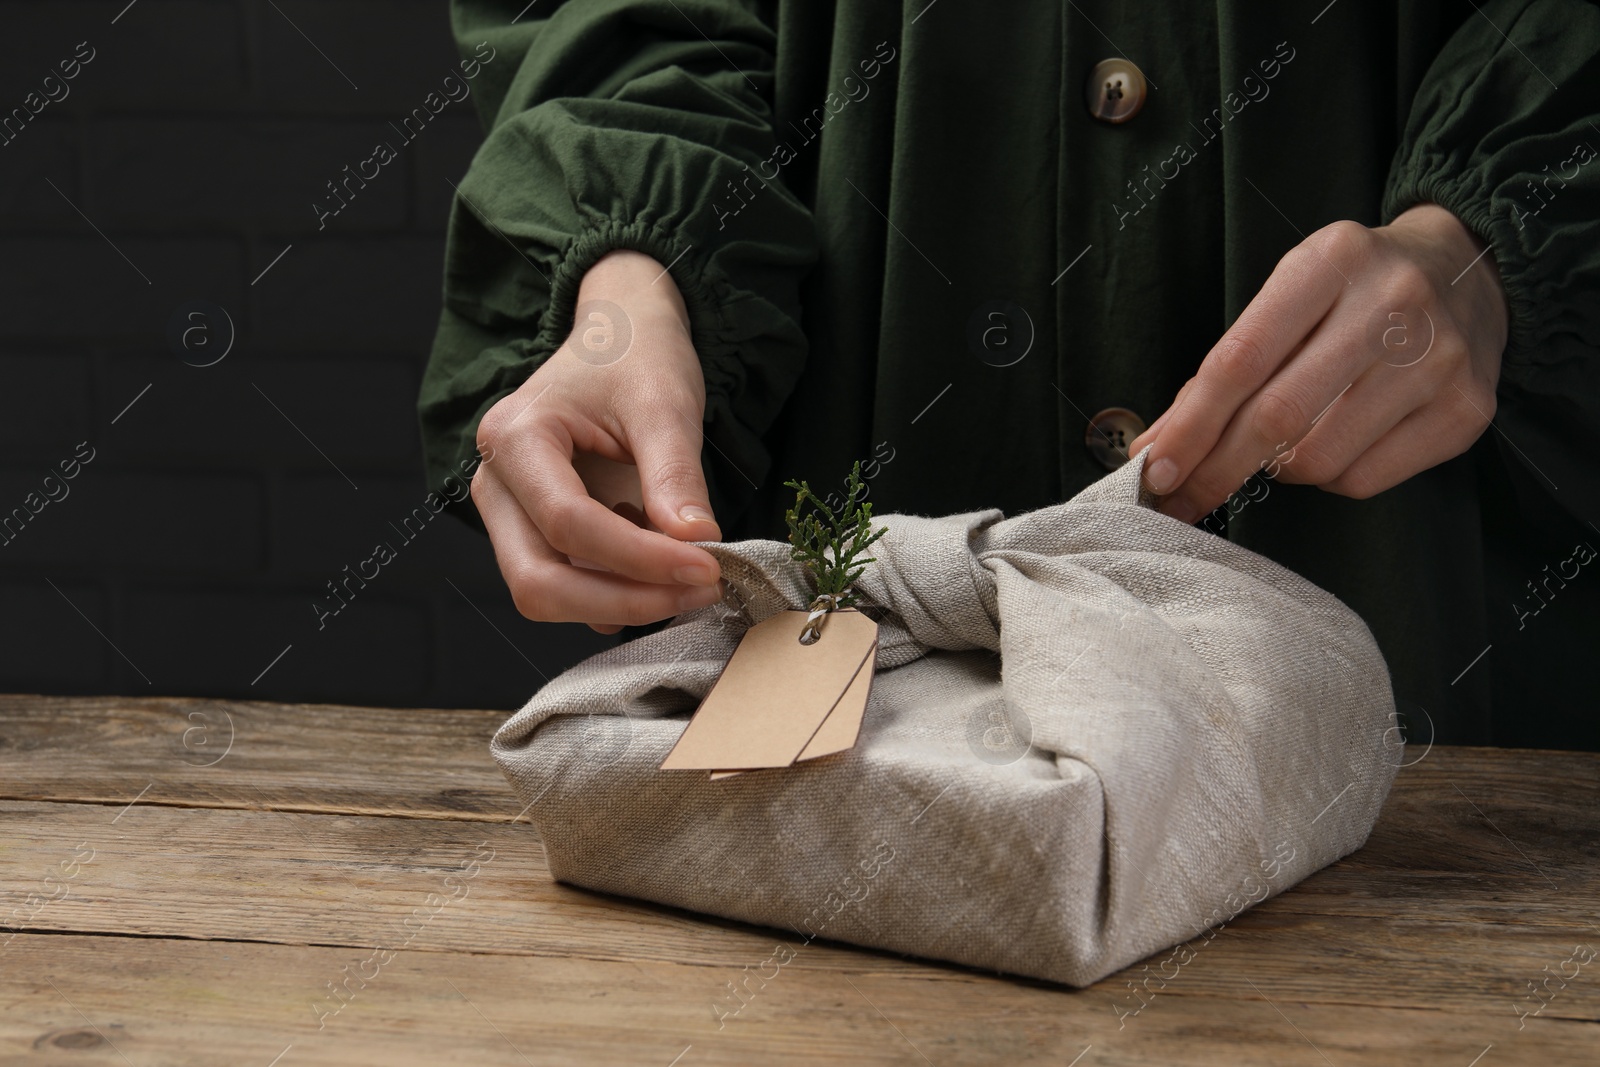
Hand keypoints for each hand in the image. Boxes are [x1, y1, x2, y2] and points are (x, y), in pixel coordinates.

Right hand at [471, 250, 725, 634]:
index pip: (568, 523)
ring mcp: (510, 514)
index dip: (640, 559)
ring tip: (690, 576)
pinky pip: (568, 586)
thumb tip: (698, 544)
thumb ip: (675, 475)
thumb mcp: (664, 404)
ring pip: (547, 594)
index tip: (708, 567)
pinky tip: (662, 566)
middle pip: (538, 580)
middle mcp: (497, 483)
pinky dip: (617, 595)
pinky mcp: (535, 533)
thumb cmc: (636, 355)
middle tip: (701, 589)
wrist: (621, 333)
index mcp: (515, 437)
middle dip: (622, 600)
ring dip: (621, 603)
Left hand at [1128, 204, 1507, 523]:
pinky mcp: (1466, 410)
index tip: (1153, 468)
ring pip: (1320, 458)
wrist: (1468, 271)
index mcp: (1330, 262)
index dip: (1190, 425)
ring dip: (1277, 471)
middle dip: (1215, 468)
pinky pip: (1366, 478)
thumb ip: (1225, 367)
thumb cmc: (1353, 291)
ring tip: (1275, 450)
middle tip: (1178, 497)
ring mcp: (1438, 360)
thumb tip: (1159, 445)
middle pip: (1277, 416)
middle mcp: (1391, 305)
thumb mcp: (1288, 297)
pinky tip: (1331, 448)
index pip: (1240, 360)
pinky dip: (1328, 479)